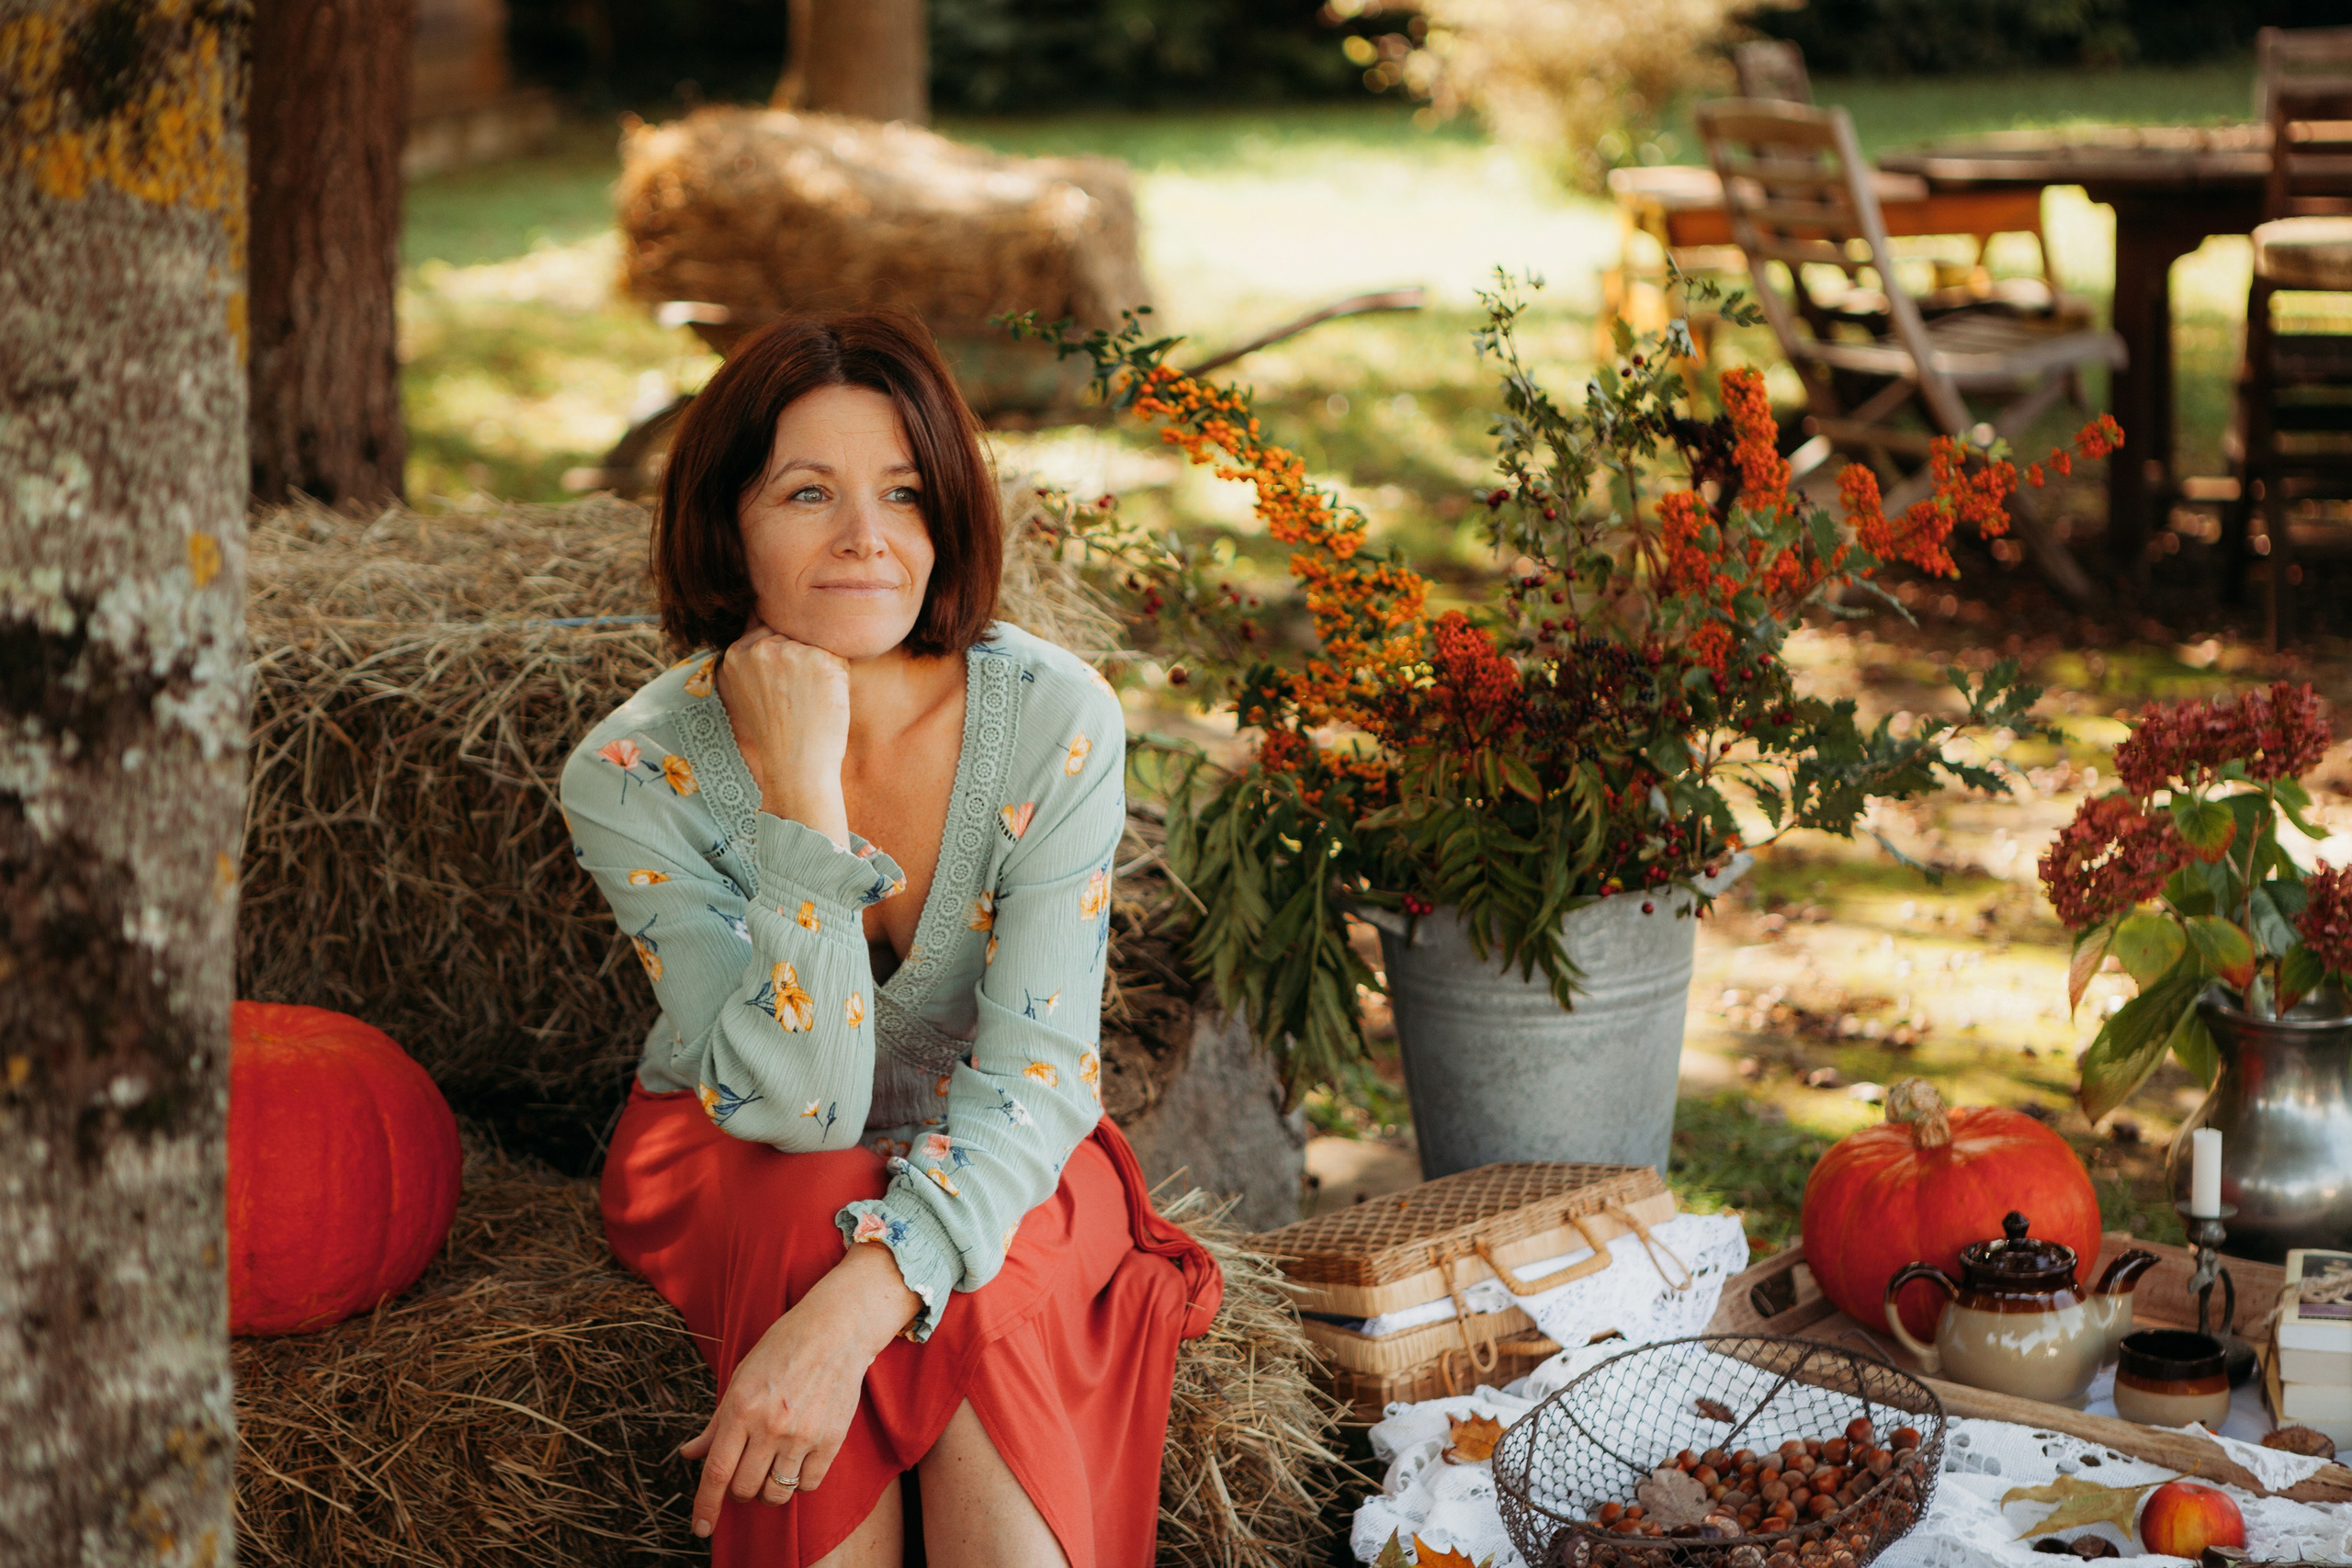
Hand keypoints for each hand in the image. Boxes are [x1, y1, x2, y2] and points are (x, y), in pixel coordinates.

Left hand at [679, 1242, 919, 1536]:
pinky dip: (798, 1483)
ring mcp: (803, 1434)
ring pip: (776, 1493)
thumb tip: (690, 1454)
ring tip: (771, 1471)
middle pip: (744, 1488)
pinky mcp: (831, 1439)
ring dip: (768, 1491)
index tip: (701, 1527)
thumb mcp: (739, 1378)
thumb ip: (715, 1423)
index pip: (716, 1472)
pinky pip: (808, 1485)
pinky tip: (797, 1463)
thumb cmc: (782, 1349)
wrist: (835, 1331)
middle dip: (739, 1490)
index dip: (705, 1506)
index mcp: (741, 1407)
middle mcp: (770, 1425)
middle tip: (745, 1473)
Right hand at [718, 617, 851, 846]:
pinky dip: (839, 679)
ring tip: (809, 700)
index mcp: (737, 652)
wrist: (797, 766)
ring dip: (822, 668)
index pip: (769, 629)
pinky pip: (840, 657)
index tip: (784, 685)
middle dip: (803, 659)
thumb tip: (762, 613)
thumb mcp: (752, 687)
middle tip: (797, 697)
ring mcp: (791, 652)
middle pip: (795, 634)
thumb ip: (757, 654)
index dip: (784, 657)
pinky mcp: (821, 660)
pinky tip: (824, 701)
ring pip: (818, 644)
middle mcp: (761, 647)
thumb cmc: (779, 730)